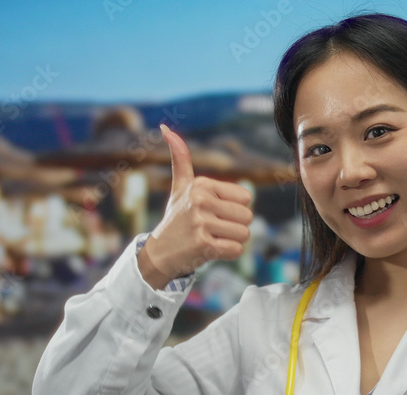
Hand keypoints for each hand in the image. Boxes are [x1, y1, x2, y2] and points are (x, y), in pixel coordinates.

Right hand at [138, 125, 253, 288]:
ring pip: (244, 234)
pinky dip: (227, 253)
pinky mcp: (204, 244)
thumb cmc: (176, 218)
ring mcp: (201, 223)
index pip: (246, 197)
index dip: (234, 209)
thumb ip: (180, 159)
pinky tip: (209, 250)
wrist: (159, 253)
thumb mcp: (180, 187)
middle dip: (234, 226)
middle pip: (248, 216)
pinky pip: (236, 250)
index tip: (212, 213)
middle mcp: (201, 200)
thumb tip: (166, 128)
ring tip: (210, 238)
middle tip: (211, 229)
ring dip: (231, 240)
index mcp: (202, 184)